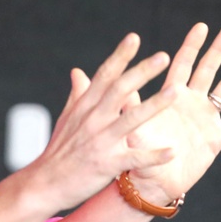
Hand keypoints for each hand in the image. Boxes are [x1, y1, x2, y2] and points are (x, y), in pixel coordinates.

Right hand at [24, 33, 177, 211]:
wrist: (44, 183)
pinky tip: (173, 151)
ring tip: (175, 91)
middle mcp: (93, 120)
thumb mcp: (67, 118)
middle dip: (142, 72)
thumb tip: (78, 71)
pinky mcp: (106, 165)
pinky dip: (153, 156)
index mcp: (85, 107)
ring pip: (130, 120)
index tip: (134, 37)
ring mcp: (100, 142)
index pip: (104, 76)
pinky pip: (134, 159)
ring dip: (154, 105)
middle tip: (163, 56)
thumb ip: (77, 94)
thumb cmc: (59, 150)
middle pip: (119, 90)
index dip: (120, 56)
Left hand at [125, 23, 220, 203]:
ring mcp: (205, 119)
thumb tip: (124, 93)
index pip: (183, 64)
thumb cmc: (136, 155)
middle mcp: (190, 103)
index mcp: (171, 97)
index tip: (202, 26)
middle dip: (219, 48)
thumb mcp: (132, 129)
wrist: (151, 183)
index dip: (192, 45)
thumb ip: (132, 110)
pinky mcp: (216, 139)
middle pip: (208, 69)